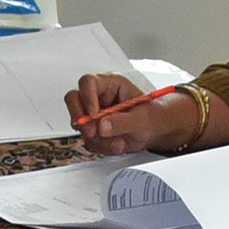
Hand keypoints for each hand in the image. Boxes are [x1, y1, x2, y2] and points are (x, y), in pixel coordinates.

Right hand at [70, 74, 200, 155]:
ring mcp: (93, 113)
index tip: (94, 114)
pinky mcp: (93, 128)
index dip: (87, 98)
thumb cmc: (152, 115)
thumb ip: (123, 121)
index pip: (88, 83)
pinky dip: (100, 146)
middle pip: (73, 99)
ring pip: (79, 123)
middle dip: (82, 119)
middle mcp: (98, 96)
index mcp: (111, 85)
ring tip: (118, 141)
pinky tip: (115, 144)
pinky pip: (87, 138)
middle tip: (93, 131)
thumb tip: (103, 125)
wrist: (155, 130)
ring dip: (96, 138)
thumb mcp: (143, 118)